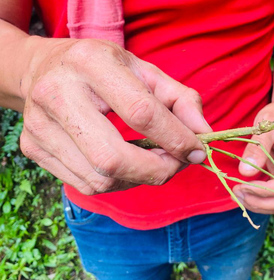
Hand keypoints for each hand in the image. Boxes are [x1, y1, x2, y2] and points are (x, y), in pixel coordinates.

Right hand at [19, 38, 210, 194]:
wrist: (42, 69)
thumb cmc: (103, 70)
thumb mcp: (145, 71)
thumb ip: (181, 100)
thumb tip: (204, 135)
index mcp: (91, 63)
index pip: (141, 113)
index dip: (176, 139)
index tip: (196, 151)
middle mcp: (58, 94)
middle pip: (114, 158)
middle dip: (157, 171)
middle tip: (176, 164)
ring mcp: (40, 125)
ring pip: (100, 179)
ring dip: (139, 179)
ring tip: (153, 162)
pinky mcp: (33, 148)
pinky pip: (86, 185)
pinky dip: (117, 182)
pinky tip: (127, 165)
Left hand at [232, 101, 273, 213]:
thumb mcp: (266, 126)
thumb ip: (257, 149)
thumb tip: (245, 173)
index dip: (265, 191)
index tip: (243, 186)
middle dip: (261, 202)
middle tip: (237, 194)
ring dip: (259, 204)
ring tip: (238, 195)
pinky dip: (260, 199)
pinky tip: (244, 192)